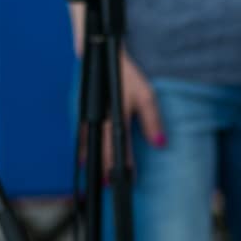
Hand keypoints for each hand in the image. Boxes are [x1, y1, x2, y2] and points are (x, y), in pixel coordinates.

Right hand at [84, 51, 163, 178]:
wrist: (100, 53)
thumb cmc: (125, 74)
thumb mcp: (146, 94)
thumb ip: (153, 121)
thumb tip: (160, 144)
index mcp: (113, 116)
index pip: (118, 148)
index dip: (123, 166)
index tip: (128, 180)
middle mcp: (96, 117)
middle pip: (99, 150)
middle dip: (104, 168)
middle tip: (107, 186)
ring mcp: (84, 113)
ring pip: (85, 143)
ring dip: (91, 159)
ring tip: (94, 175)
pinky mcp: (80, 109)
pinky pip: (80, 133)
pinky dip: (82, 146)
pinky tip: (84, 156)